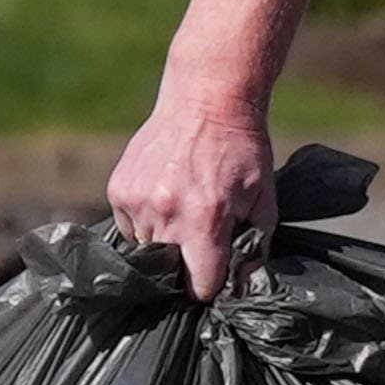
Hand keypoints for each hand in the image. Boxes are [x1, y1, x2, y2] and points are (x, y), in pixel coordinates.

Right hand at [106, 75, 278, 299]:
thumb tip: (242, 285)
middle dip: (185, 264)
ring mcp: (137, 201)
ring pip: (145, 251)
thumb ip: (256, 248)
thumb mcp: (265, 200)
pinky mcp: (119, 189)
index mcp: (204, 221)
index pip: (199, 284)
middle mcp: (165, 213)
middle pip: (169, 271)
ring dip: (163, 242)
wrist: (207, 100)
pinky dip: (146, 221)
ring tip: (182, 210)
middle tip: (201, 238)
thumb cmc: (242, 151)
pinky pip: (129, 226)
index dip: (210, 285)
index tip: (215, 274)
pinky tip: (164, 196)